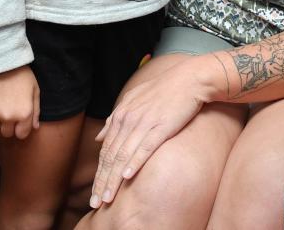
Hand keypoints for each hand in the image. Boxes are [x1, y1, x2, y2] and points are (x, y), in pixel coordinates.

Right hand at [0, 65, 39, 139]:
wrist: (3, 61)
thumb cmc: (22, 75)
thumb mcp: (35, 91)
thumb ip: (36, 111)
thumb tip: (34, 127)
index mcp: (24, 113)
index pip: (21, 135)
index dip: (20, 129)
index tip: (18, 122)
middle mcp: (9, 117)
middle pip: (6, 133)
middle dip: (8, 126)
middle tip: (7, 114)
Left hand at [90, 54, 221, 208]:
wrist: (189, 79)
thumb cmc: (163, 90)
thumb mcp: (133, 100)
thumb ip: (114, 119)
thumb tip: (99, 137)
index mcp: (121, 114)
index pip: (106, 150)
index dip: (99, 173)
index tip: (94, 192)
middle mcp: (128, 119)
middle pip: (111, 157)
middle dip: (102, 182)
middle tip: (95, 203)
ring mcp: (144, 123)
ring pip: (124, 156)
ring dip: (114, 180)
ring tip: (107, 199)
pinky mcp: (161, 126)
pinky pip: (145, 147)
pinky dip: (135, 162)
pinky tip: (127, 176)